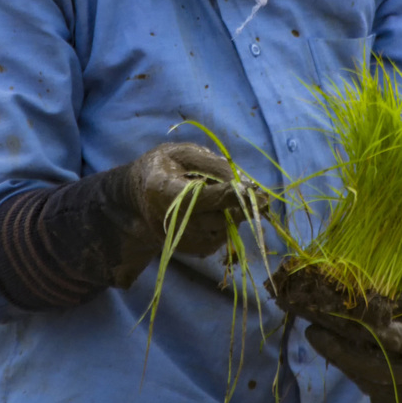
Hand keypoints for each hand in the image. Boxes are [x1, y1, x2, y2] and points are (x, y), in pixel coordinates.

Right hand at [128, 142, 259, 257]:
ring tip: (234, 198)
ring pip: (219, 232)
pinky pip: (218, 239)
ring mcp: (177, 239)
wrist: (140, 195)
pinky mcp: (189, 250)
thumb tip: (245, 182)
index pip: (196, 198)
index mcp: (160, 190)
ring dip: (235, 216)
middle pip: (211, 220)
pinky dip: (227, 224)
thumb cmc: (166, 166)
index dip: (225, 194)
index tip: (250, 188)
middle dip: (239, 208)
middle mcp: (167, 221)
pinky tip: (223, 210)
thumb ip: (212, 164)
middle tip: (261, 198)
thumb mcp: (184, 153)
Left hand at [302, 289, 401, 402]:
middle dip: (339, 348)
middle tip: (311, 329)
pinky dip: (345, 365)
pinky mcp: (397, 401)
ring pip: (366, 378)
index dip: (359, 325)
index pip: (392, 338)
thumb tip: (367, 288)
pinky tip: (329, 346)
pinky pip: (364, 384)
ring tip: (315, 333)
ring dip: (337, 356)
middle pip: (374, 365)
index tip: (330, 312)